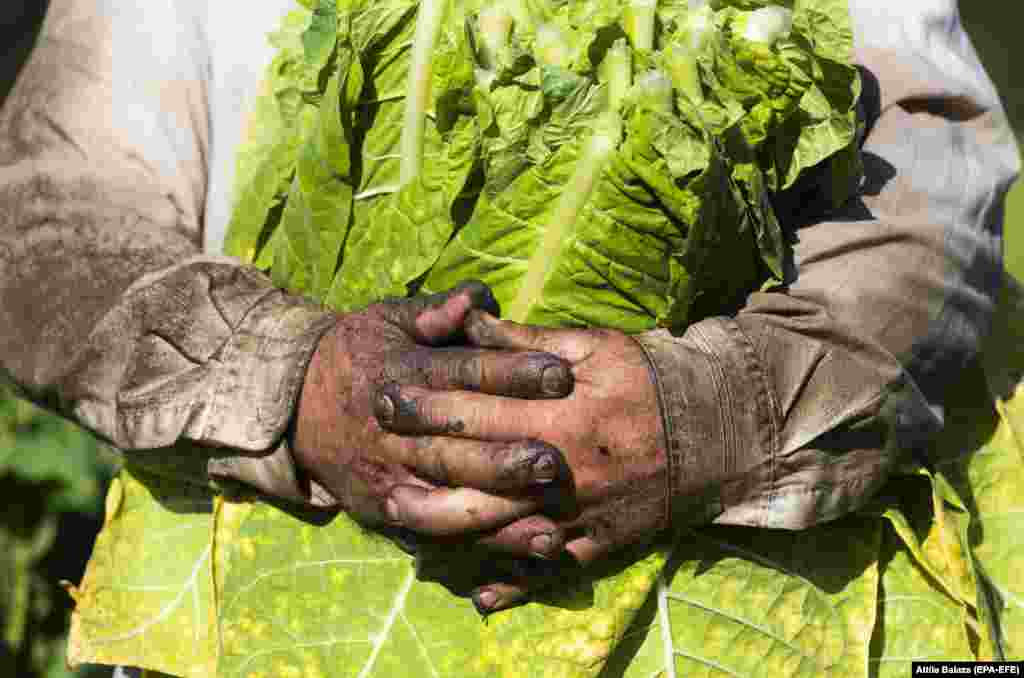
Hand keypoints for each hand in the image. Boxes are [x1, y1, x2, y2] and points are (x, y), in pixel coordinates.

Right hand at [290, 283, 573, 558]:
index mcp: (398, 374)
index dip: (511, 373)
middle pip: (453, 445)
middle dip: (505, 454)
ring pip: (446, 497)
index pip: (461, 374)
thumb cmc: (358, 354)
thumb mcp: (387, 320)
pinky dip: (483, 542)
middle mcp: (393, 431)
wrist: (295, 406)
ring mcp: (388, 476)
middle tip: (554, 459)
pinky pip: (438, 531)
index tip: (560, 374)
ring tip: (547, 510)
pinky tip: (526, 544)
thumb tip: (480, 296)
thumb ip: (435, 310)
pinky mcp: (386, 510)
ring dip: (498, 507)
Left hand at [374, 311, 669, 611]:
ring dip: (444, 525)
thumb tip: (469, 323)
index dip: (425, 403)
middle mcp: (561, 472)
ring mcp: (578, 515)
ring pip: (499, 528)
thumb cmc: (645, 379)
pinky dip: (514, 584)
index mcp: (557, 416)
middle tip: (373, 448)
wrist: (712, 431)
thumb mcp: (590, 347)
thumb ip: (525, 342)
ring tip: (399, 514)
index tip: (385, 395)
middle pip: (475, 472)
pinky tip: (479, 594)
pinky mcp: (598, 544)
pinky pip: (549, 570)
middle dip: (419, 459)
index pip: (475, 411)